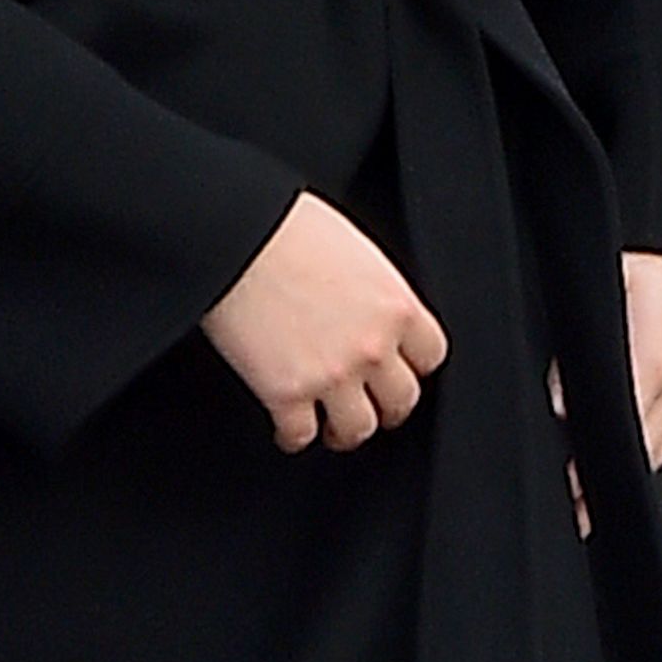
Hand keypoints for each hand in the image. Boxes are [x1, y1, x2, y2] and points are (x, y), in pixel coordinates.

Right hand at [201, 191, 447, 451]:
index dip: (411, 365)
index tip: (399, 369)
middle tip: (371, 406)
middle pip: (401, 400)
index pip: (429, 355)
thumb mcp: (349, 247)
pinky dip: (293, 436)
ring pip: (357, 429)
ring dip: (345, 430)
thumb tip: (360, 304)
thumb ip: (369, 286)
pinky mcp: (285, 392)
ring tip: (330, 426)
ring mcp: (331, 374)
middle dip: (386, 406)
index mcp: (394, 305)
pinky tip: (286, 428)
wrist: (231, 234)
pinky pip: (299, 435)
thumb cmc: (280, 224)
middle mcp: (372, 346)